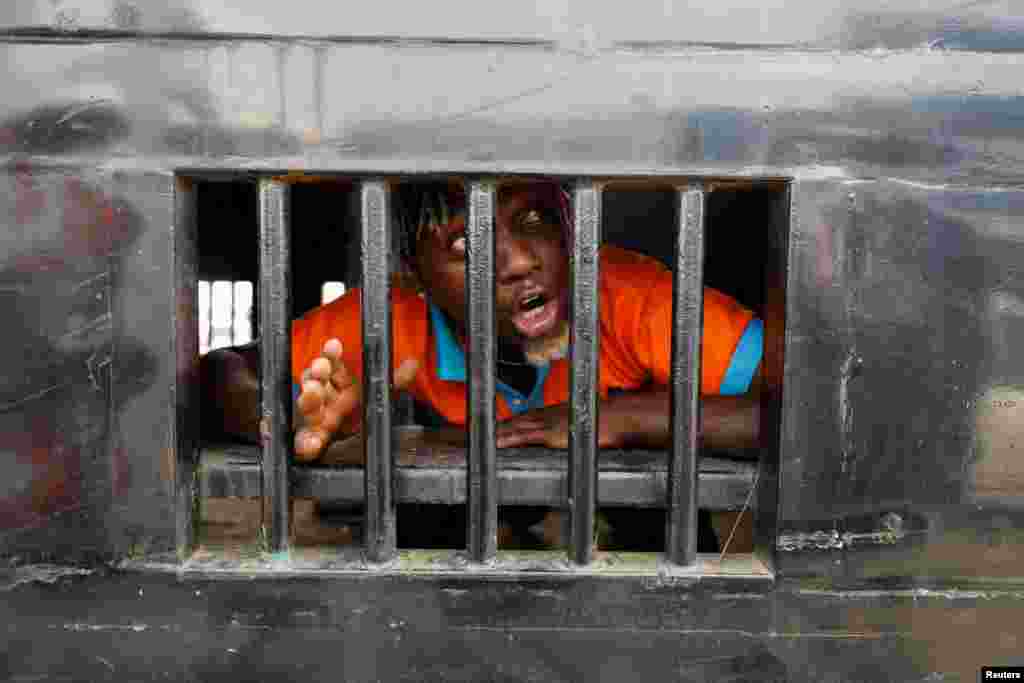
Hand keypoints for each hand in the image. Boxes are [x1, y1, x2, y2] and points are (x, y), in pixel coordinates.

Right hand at [293, 338, 418, 461]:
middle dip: (317, 372)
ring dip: (308, 399)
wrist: (356, 452)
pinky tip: (314, 443)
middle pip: (316, 382)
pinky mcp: (310, 443)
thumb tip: (413, 364)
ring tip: (313, 393)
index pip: (332, 365)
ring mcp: (316, 420)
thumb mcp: (380, 398)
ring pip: (307, 408)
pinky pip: (304, 444)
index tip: (334, 346)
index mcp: (339, 385)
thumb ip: (395, 382)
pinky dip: (306, 444)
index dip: (331, 354)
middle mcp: (325, 400)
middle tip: (321, 368)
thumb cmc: (362, 418)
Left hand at [494, 402, 626, 449]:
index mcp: (556, 412)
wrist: (613, 420)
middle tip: (484, 431)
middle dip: (501, 425)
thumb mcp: (585, 422)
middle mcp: (548, 415)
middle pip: (518, 420)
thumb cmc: (603, 422)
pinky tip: (498, 443)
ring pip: (516, 427)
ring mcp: (547, 424)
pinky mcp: (549, 434)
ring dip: (500, 432)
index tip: (502, 424)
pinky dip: (509, 439)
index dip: (514, 421)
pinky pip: (524, 436)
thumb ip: (575, 427)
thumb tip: (573, 433)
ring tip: (484, 438)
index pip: (529, 416)